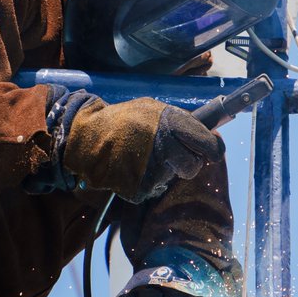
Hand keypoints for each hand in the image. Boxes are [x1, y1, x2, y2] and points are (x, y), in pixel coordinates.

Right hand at [63, 97, 220, 203]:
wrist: (86, 136)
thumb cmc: (121, 120)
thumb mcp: (151, 108)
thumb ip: (179, 120)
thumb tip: (205, 131)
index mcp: (174, 124)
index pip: (210, 146)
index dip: (212, 150)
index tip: (209, 151)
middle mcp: (168, 147)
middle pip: (193, 167)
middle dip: (184, 163)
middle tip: (169, 156)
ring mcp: (154, 169)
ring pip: (171, 178)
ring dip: (161, 171)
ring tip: (140, 157)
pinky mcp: (141, 188)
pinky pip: (152, 188)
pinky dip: (144, 181)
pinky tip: (131, 168)